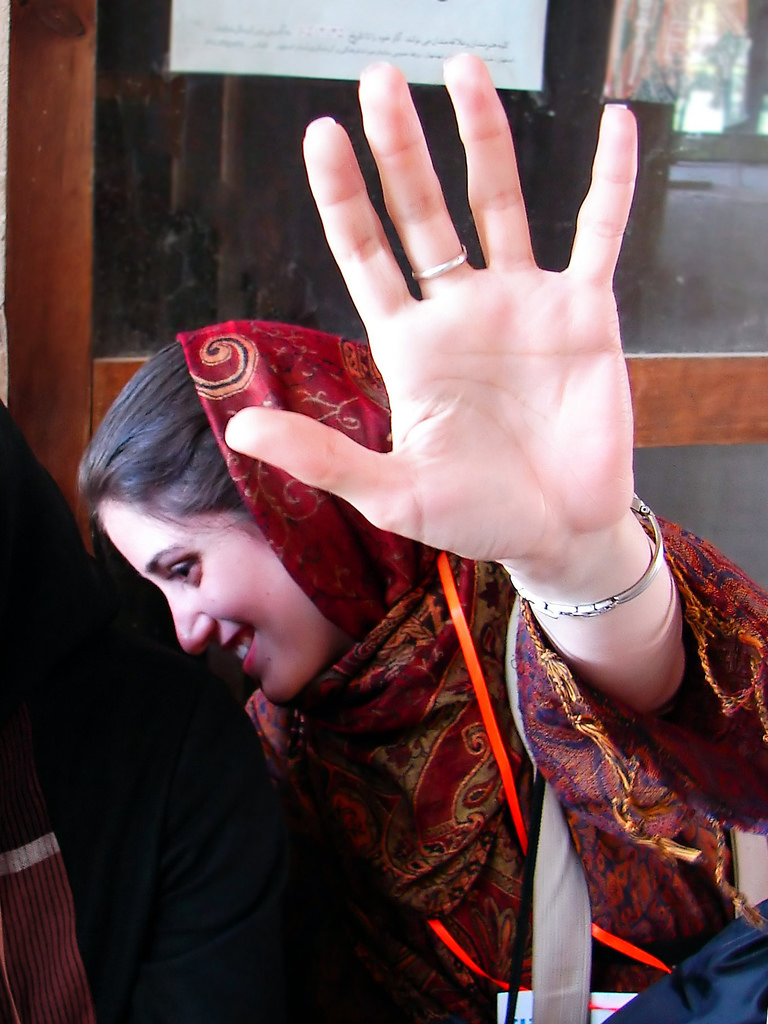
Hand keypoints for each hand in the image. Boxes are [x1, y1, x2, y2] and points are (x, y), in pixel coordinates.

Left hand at [225, 55, 638, 591]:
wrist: (559, 534)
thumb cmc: (476, 517)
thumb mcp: (394, 492)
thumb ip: (323, 456)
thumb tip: (239, 427)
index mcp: (409, 346)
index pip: (367, 255)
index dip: (344, 196)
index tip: (323, 135)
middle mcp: (460, 312)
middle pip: (423, 212)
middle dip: (401, 147)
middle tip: (380, 79)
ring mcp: (524, 306)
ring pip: (500, 203)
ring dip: (484, 136)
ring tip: (464, 68)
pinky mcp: (585, 314)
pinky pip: (599, 233)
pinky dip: (609, 182)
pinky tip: (614, 124)